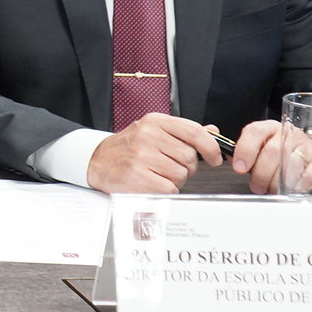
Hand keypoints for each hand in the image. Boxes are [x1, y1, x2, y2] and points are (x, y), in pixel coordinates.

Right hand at [85, 113, 225, 193]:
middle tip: (168, 167)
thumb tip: (214, 131)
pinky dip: (165, 190)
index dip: (210, 147)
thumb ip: (183, 133)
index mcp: (154, 122)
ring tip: (156, 174)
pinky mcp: (138, 177)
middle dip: (186, 167)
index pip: (194, 131)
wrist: (96, 161)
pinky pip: (170, 188)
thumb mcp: (153, 132)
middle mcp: (147, 136)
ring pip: (181, 174)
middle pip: (189, 157)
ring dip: (174, 180)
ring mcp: (141, 156)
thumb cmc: (128, 148)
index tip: (215, 158)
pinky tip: (151, 183)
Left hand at [230, 118, 311, 194]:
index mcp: (269, 128)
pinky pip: (309, 174)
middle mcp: (288, 134)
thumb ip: (245, 152)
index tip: (239, 167)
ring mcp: (305, 146)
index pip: (255, 132)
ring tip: (272, 189)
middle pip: (272, 151)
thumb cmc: (279, 153)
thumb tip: (230, 159)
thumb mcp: (260, 148)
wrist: (310, 153)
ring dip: (277, 181)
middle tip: (257, 186)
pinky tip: (290, 189)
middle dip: (261, 173)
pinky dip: (298, 184)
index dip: (245, 150)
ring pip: (289, 163)